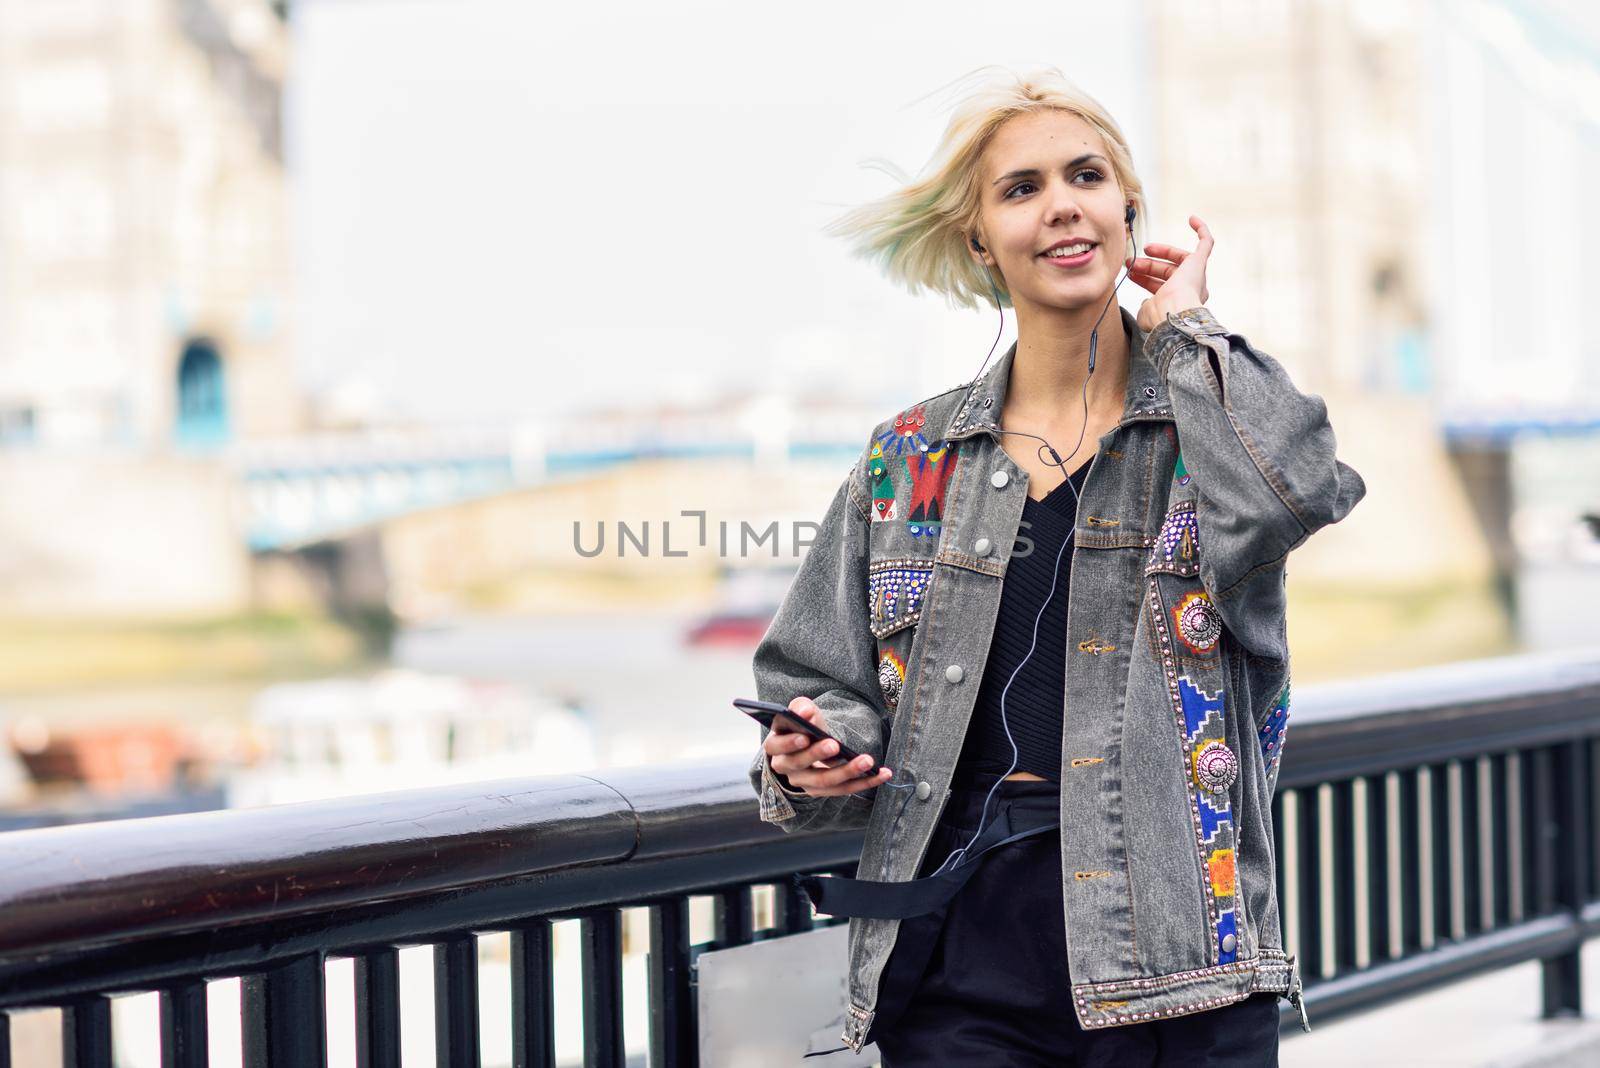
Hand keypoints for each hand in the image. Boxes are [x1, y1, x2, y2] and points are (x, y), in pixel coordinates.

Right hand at [765, 697, 892, 796]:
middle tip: (835, 745)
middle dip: (818, 755)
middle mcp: (785, 766)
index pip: (778, 745)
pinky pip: (844, 789)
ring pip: (824, 781)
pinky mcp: (822, 791)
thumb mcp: (801, 713)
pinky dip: (864, 782)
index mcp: (776, 745)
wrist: (809, 744)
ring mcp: (804, 782)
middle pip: (800, 764)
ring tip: (867, 761)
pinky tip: (883, 774)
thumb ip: (801, 708)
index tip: (805, 737)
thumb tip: (804, 712)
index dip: (790, 742)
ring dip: (847, 772)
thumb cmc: (804, 726)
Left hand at [1130, 214, 1212, 332]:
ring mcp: (1197, 276)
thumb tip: (1147, 302)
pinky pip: (1206, 243)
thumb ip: (1147, 305)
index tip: (1131, 274)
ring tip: (1143, 248)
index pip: (1162, 286)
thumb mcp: (1147, 312)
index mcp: (1179, 303)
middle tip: (1131, 262)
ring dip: (1160, 253)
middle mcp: (1191, 291)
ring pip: (1179, 259)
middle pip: (1169, 272)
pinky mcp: (1200, 262)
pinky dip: (1201, 230)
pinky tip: (1191, 219)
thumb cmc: (1159, 315)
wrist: (1172, 311)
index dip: (1145, 279)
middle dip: (1149, 266)